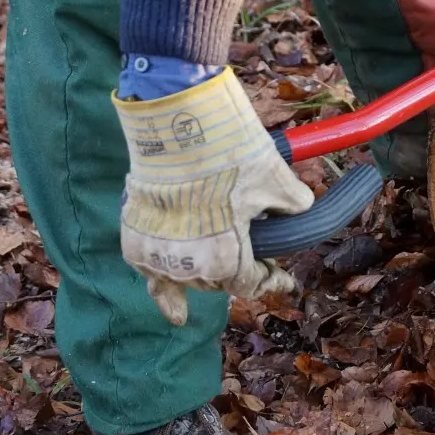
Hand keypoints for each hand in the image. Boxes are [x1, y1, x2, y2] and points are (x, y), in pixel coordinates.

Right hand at [113, 67, 313, 324]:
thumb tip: (300, 208)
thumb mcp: (277, 181)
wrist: (178, 125)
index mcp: (227, 260)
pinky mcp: (134, 238)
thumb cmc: (230, 155)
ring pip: (187, 277)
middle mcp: (190, 266)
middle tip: (252, 258)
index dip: (272, 282)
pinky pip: (150, 273)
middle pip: (219, 280)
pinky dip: (162, 287)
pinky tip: (173, 310)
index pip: (253, 283)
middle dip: (237, 270)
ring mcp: (158, 255)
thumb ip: (293, 204)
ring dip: (202, 276)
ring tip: (207, 287)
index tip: (283, 281)